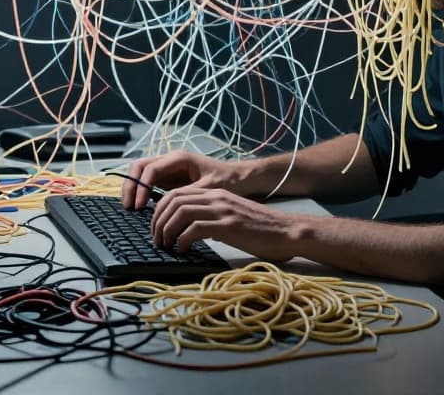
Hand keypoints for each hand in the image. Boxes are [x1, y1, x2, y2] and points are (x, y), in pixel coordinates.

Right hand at [120, 149, 239, 209]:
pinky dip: (141, 192)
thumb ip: (187, 196)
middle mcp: (170, 160)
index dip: (141, 187)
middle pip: (139, 166)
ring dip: (133, 188)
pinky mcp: (169, 178)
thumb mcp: (208, 189)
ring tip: (131, 208)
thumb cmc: (227, 181)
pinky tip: (141, 207)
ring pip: (141, 172)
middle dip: (131, 185)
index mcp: (179, 159)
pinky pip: (148, 181)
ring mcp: (168, 168)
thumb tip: (168, 207)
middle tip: (128, 206)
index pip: (151, 169)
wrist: (238, 178)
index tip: (139, 206)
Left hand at [150, 187, 303, 262]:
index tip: (155, 229)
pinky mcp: (229, 225)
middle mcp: (216, 197)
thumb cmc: (262, 230)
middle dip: (158, 221)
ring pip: (180, 212)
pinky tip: (182, 250)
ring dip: (166, 230)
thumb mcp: (231, 217)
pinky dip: (182, 239)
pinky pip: (195, 229)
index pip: (175, 194)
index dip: (159, 211)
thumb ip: (211, 218)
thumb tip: (187, 233)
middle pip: (172, 201)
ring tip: (165, 246)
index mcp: (215, 193)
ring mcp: (222, 210)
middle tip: (156, 240)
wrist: (288, 231)